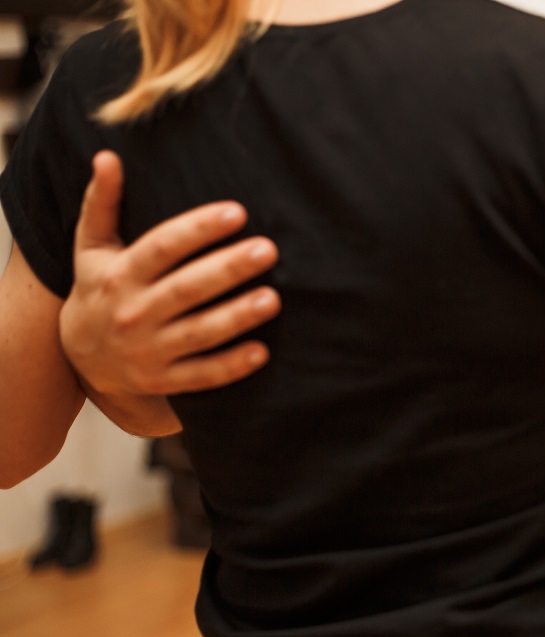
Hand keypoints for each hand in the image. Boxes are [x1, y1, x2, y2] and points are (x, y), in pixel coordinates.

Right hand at [59, 151, 281, 396]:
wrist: (80, 357)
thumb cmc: (99, 287)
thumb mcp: (91, 247)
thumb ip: (101, 202)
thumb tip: (106, 156)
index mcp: (120, 274)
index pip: (162, 247)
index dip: (198, 229)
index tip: (237, 212)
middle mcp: (133, 312)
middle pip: (185, 289)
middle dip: (228, 269)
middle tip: (268, 251)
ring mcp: (147, 350)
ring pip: (198, 333)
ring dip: (236, 317)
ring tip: (273, 299)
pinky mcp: (163, 380)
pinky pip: (201, 376)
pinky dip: (230, 366)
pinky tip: (263, 351)